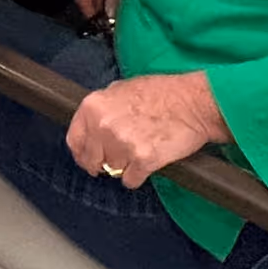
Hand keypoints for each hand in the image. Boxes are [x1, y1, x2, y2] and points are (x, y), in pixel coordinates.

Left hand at [64, 72, 229, 188]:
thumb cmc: (162, 92)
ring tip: (139, 152)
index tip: (87, 158)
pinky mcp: (143, 160)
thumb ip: (103, 107)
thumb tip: (93, 123)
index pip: (74, 140)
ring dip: (124, 166)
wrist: (193, 102)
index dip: (81, 152)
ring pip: (112, 170)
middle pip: (92, 160)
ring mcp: (122, 144)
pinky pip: (130, 180)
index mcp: (94, 106)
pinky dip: (138, 176)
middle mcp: (103, 126)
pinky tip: (148, 162)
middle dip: (103, 162)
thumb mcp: (122, 88)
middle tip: (118, 158)